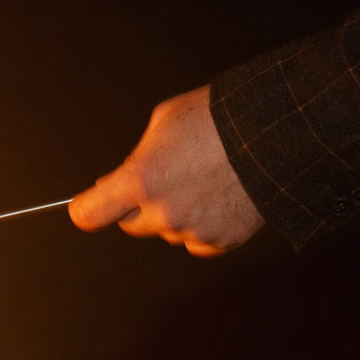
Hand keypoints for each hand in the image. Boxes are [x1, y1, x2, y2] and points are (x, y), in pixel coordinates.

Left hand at [70, 86, 264, 256]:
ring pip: (167, 231)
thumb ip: (139, 155)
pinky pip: (197, 240)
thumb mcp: (164, 120)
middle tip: (164, 176)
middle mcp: (163, 213)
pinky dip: (202, 225)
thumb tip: (122, 180)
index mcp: (141, 179)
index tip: (88, 205)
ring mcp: (192, 231)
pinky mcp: (220, 242)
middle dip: (138, 204)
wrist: (274, 133)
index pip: (90, 214)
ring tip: (203, 177)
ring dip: (174, 212)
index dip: (86, 209)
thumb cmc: (216, 117)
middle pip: (131, 224)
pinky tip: (219, 196)